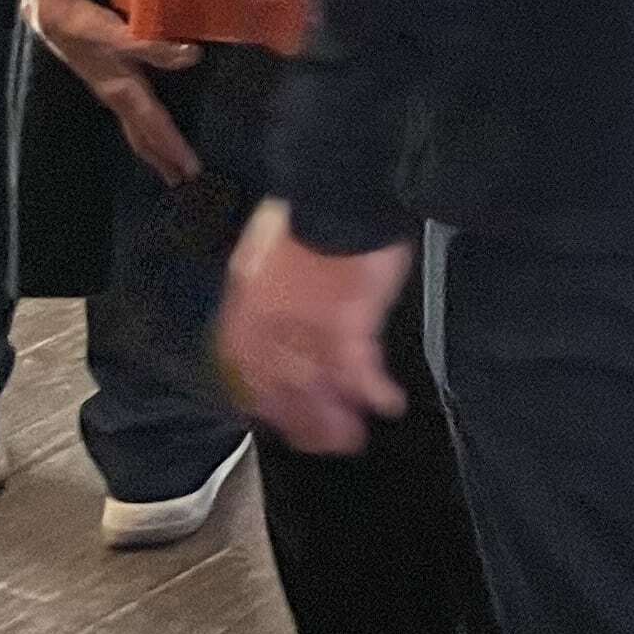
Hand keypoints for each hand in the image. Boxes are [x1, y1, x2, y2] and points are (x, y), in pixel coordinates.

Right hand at [28, 0, 200, 183]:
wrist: (57, 22)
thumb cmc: (90, 27)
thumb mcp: (122, 35)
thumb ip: (156, 46)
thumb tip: (192, 56)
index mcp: (124, 92)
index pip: (155, 126)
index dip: (174, 148)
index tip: (192, 171)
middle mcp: (118, 100)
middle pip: (144, 138)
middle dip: (164, 160)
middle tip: (184, 182)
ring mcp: (112, 95)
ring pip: (137, 131)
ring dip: (154, 150)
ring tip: (170, 168)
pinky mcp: (111, 86)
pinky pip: (133, 119)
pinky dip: (146, 132)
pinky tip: (151, 131)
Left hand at [219, 205, 409, 456]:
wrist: (341, 191)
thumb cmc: (311, 207)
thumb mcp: (269, 244)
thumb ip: (269, 280)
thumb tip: (281, 298)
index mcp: (247, 303)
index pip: (244, 366)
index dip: (260, 395)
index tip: (274, 415)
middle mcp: (271, 324)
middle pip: (280, 387)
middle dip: (300, 419)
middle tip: (319, 443)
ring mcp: (308, 327)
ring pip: (316, 387)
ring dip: (335, 418)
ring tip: (352, 438)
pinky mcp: (346, 324)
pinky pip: (358, 369)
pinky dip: (373, 390)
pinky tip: (389, 403)